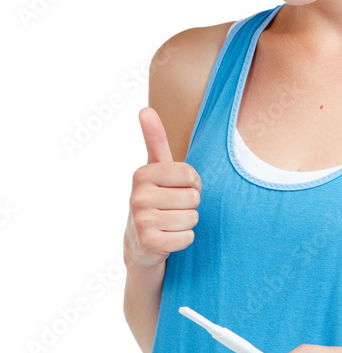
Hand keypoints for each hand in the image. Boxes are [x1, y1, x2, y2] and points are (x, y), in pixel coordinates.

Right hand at [124, 107, 201, 268]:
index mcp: (142, 174)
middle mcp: (137, 196)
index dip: (193, 183)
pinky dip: (183, 240)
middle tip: (172, 209)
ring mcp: (141, 220)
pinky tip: (168, 238)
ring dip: (187, 223)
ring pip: (192, 218)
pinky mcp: (149, 243)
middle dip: (189, 205)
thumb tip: (145, 109)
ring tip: (170, 223)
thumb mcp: (155, 169)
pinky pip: (187, 237)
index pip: (190, 174)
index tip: (178, 188)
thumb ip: (154, 139)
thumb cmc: (156, 200)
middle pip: (193, 197)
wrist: (139, 243)